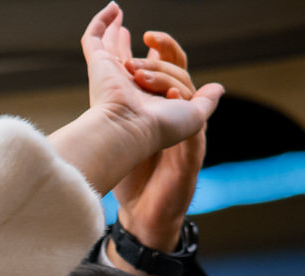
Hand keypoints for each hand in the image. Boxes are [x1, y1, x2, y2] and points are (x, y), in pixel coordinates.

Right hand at [50, 6, 221, 198]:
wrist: (129, 128)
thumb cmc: (159, 127)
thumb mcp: (194, 115)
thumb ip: (206, 101)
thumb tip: (218, 87)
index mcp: (149, 98)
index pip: (163, 74)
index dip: (171, 72)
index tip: (175, 93)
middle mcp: (128, 86)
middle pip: (135, 60)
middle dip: (142, 49)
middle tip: (147, 38)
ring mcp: (109, 73)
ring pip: (112, 47)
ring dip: (114, 31)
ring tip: (118, 14)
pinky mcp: (98, 63)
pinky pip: (94, 37)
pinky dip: (101, 21)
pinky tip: (113, 7)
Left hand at [112, 30, 206, 251]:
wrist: (142, 213)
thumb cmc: (130, 175)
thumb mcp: (117, 134)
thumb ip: (116, 100)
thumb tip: (105, 64)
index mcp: (161, 108)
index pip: (165, 67)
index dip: (159, 47)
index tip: (142, 34)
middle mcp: (178, 115)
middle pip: (181, 70)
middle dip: (165, 54)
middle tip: (144, 46)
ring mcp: (188, 132)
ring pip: (188, 88)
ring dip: (164, 77)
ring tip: (139, 75)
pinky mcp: (193, 151)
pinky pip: (199, 119)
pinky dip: (187, 104)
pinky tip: (174, 95)